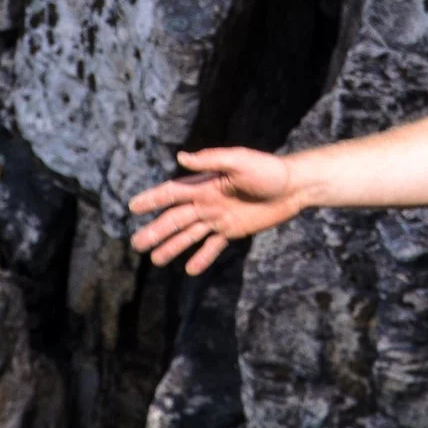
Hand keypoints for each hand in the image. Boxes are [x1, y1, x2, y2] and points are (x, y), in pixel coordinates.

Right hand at [126, 147, 308, 273]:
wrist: (294, 187)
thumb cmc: (268, 170)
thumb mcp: (240, 160)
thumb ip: (211, 159)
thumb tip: (181, 157)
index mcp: (205, 184)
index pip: (172, 193)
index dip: (152, 200)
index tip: (133, 207)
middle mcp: (207, 202)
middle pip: (176, 219)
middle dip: (155, 231)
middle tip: (136, 244)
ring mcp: (219, 218)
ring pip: (189, 235)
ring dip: (172, 246)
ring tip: (154, 259)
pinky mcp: (234, 230)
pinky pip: (213, 246)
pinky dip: (202, 258)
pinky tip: (189, 270)